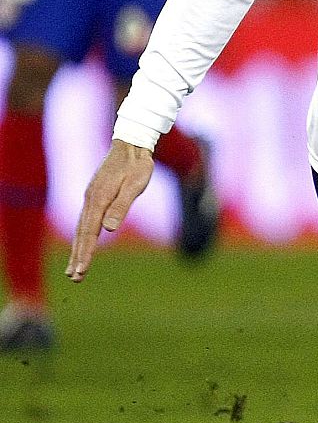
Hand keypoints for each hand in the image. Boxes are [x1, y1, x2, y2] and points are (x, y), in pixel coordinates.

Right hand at [67, 140, 154, 281]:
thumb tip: (109, 229)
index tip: (81, 271)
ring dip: (78, 249)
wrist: (131, 143)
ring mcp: (91, 197)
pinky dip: (82, 235)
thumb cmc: (137, 165)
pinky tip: (82, 244)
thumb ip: (122, 207)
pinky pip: (85, 220)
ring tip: (74, 268)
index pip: (89, 233)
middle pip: (81, 234)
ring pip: (81, 228)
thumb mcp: (135, 186)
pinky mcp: (94, 195)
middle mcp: (90, 200)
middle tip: (74, 278)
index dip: (85, 253)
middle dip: (77, 256)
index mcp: (98, 200)